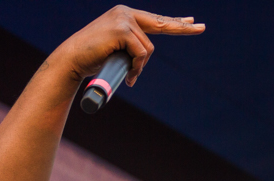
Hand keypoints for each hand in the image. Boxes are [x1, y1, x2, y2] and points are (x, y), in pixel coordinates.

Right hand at [56, 5, 203, 86]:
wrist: (71, 61)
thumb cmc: (90, 60)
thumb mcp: (115, 52)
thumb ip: (129, 50)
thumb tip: (142, 59)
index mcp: (124, 15)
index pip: (155, 19)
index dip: (174, 22)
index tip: (190, 22)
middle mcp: (125, 13)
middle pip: (161, 25)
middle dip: (182, 28)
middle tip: (202, 28)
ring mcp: (124, 19)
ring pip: (148, 48)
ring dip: (140, 67)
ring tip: (128, 76)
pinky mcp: (122, 29)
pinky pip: (141, 52)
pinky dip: (137, 67)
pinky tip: (128, 75)